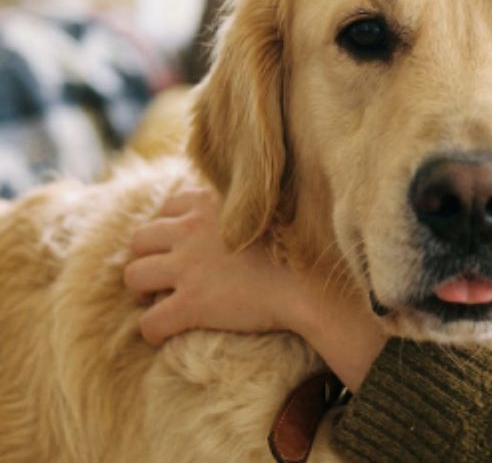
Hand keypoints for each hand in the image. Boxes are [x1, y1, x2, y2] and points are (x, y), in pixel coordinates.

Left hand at [124, 185, 294, 343]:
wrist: (312, 282)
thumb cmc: (301, 246)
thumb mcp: (269, 208)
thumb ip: (242, 205)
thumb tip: (236, 210)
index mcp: (210, 203)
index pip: (169, 208)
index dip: (174, 229)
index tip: (188, 246)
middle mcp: (191, 229)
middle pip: (140, 239)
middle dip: (150, 257)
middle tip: (169, 276)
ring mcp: (188, 267)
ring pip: (134, 276)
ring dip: (146, 290)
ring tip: (166, 300)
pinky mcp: (191, 303)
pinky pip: (149, 322)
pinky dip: (155, 330)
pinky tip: (170, 334)